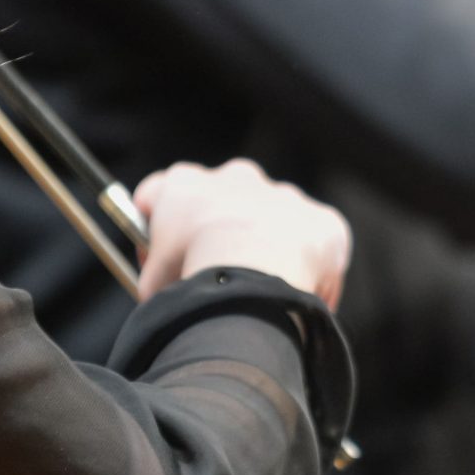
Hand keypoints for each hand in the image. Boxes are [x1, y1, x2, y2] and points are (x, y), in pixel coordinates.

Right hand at [134, 159, 352, 310]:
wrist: (254, 274)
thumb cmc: (194, 276)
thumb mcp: (151, 283)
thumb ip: (155, 278)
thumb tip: (161, 294)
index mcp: (186, 185)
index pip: (159, 192)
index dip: (156, 226)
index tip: (158, 258)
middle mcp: (237, 178)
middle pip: (223, 201)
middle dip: (219, 233)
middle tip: (218, 274)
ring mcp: (284, 195)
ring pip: (276, 220)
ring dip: (269, 247)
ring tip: (264, 289)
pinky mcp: (322, 220)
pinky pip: (316, 244)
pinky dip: (310, 268)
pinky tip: (300, 296)